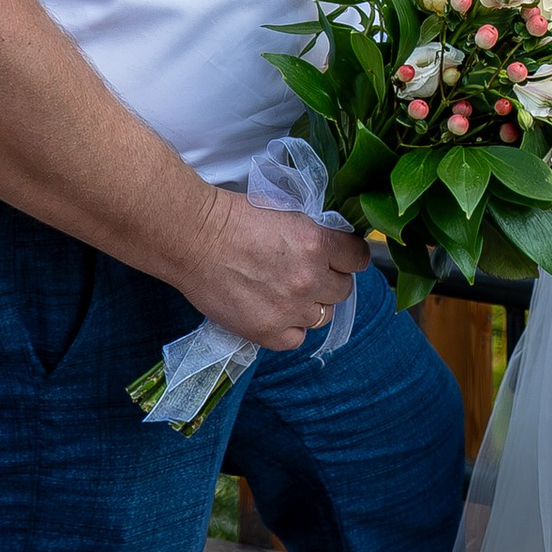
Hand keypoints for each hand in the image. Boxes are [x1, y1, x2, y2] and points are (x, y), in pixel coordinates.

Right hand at [183, 196, 369, 349]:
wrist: (192, 238)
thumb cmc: (232, 217)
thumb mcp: (286, 213)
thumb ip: (313, 235)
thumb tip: (331, 249)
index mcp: (317, 243)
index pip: (358, 258)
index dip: (347, 257)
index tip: (338, 257)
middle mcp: (310, 279)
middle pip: (343, 290)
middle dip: (328, 280)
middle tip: (304, 274)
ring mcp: (290, 309)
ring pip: (322, 316)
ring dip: (308, 305)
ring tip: (283, 293)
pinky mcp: (268, 332)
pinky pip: (296, 339)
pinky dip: (288, 328)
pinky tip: (272, 311)